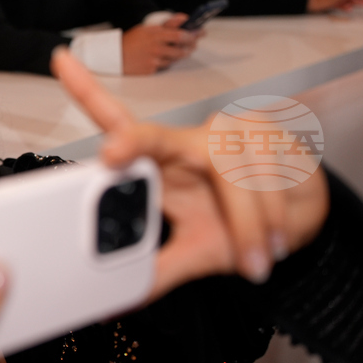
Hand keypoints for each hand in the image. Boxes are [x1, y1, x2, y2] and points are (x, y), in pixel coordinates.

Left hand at [50, 48, 329, 300]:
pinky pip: (267, 180)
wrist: (302, 219)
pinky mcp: (267, 130)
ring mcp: (225, 129)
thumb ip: (160, 270)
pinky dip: (273, 220)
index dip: (86, 89)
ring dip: (247, 227)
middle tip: (112, 153)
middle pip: (156, 136)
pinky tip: (278, 238)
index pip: (117, 121)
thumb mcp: (197, 252)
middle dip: (134, 144)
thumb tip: (118, 301)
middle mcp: (185, 138)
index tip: (60, 62)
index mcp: (159, 161)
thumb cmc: (238, 226)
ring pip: (228, 177)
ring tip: (257, 259)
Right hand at [122, 13, 198, 74]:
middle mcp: (155, 47)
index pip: (180, 35)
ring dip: (179, 55)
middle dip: (190, 46)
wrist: (115, 55)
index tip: (200, 33)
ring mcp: (153, 60)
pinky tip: (162, 58)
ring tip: (180, 50)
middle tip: (193, 44)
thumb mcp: (148, 28)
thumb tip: (184, 18)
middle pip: (181, 49)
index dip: (192, 35)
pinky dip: (167, 62)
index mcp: (155, 34)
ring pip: (175, 59)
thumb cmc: (132, 40)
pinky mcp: (151, 70)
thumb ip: (167, 24)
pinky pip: (165, 66)